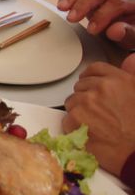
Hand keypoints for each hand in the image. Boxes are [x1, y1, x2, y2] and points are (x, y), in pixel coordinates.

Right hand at [57, 0, 134, 47]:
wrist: (132, 26)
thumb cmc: (134, 31)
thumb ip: (130, 34)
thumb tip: (115, 30)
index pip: (118, 2)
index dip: (103, 15)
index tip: (92, 29)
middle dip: (84, 4)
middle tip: (72, 18)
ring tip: (62, 7)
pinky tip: (63, 4)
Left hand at [63, 60, 134, 175]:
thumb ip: (131, 76)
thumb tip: (129, 60)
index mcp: (119, 80)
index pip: (94, 69)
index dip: (91, 78)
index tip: (91, 86)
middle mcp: (101, 88)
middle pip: (80, 87)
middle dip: (86, 99)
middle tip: (99, 114)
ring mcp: (86, 102)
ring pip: (71, 103)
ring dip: (79, 113)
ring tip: (97, 126)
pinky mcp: (74, 119)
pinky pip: (66, 119)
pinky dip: (74, 128)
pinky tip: (90, 134)